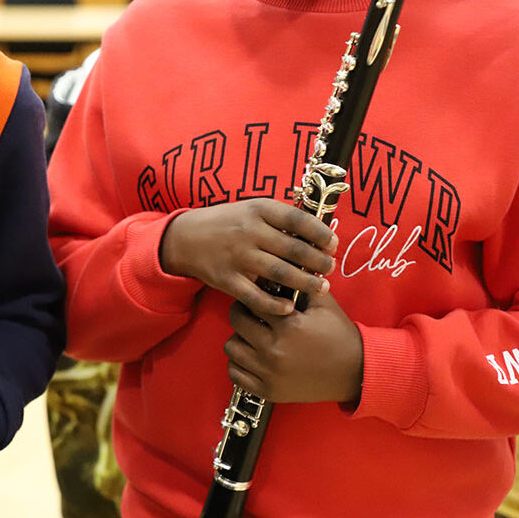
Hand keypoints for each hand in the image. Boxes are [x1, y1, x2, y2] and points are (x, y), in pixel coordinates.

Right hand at [160, 199, 337, 315]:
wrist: (185, 238)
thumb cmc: (227, 223)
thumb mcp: (251, 210)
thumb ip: (279, 220)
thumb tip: (316, 235)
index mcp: (258, 210)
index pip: (297, 219)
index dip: (320, 232)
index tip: (333, 244)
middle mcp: (249, 232)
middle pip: (293, 249)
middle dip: (318, 261)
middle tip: (330, 268)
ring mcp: (237, 257)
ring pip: (280, 273)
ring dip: (305, 283)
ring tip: (322, 288)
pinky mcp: (227, 279)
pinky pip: (255, 296)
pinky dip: (274, 304)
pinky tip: (290, 307)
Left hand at [224, 292, 362, 403]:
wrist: (354, 372)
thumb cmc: (339, 335)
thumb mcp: (324, 305)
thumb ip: (301, 285)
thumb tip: (280, 268)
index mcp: (289, 326)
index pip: (253, 301)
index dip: (254, 296)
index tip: (257, 297)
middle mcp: (275, 351)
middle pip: (237, 322)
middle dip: (243, 313)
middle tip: (251, 314)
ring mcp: (269, 373)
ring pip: (231, 348)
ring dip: (239, 339)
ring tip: (252, 336)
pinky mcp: (268, 391)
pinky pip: (235, 374)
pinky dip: (238, 364)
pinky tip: (251, 357)